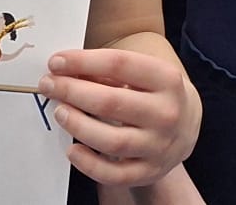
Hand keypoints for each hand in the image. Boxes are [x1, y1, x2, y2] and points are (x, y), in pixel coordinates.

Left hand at [40, 48, 198, 186]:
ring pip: (111, 141)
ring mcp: (159, 146)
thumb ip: (107, 71)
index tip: (56, 62)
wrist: (186, 125)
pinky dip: (89, 164)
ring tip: (60, 112)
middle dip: (72, 91)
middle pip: (111, 103)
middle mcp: (167, 113)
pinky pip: (114, 174)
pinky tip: (72, 149)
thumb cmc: (155, 93)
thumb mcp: (143, 74)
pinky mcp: (149, 171)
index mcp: (168, 79)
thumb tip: (64, 69)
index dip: (83, 61)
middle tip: (49, 85)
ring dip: (78, 125)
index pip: (120, 64)